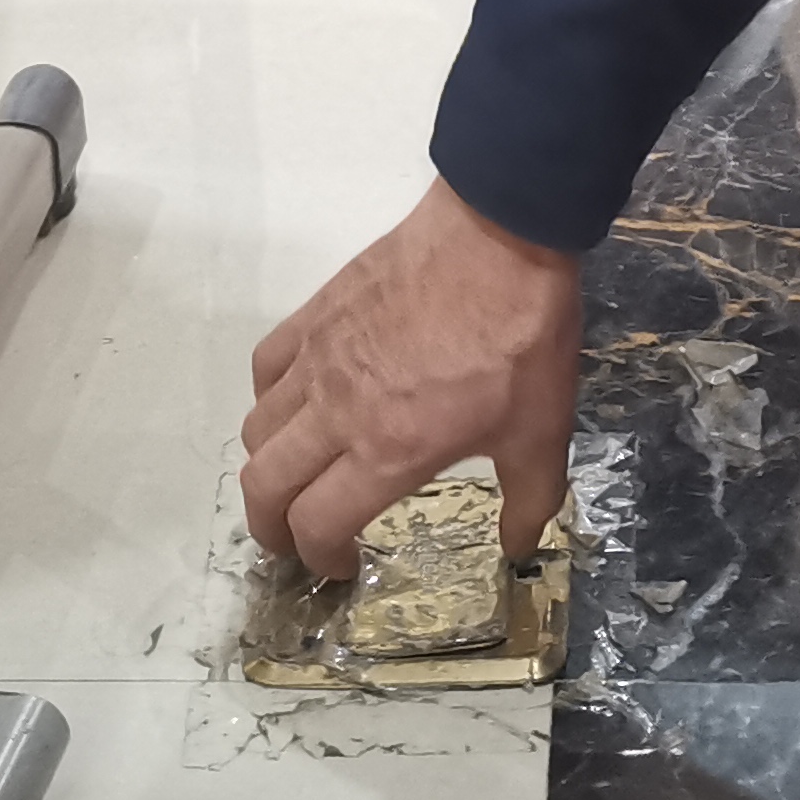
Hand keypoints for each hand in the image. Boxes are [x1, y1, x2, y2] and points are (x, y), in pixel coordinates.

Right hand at [243, 176, 582, 573]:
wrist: (501, 235)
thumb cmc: (522, 340)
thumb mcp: (542, 433)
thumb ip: (529, 501)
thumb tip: (518, 548)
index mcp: (386, 451)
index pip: (315, 523)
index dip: (319, 558)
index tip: (343, 563)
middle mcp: (336, 412)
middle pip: (263, 486)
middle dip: (271, 529)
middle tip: (297, 537)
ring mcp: (317, 359)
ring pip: (257, 430)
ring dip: (268, 467)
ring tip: (298, 475)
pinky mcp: (314, 314)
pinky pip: (265, 368)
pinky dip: (268, 400)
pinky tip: (299, 403)